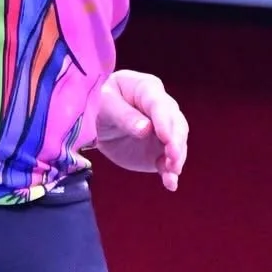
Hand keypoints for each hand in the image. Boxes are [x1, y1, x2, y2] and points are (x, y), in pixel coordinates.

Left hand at [94, 69, 187, 189]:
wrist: (94, 120)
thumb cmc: (98, 103)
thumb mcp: (104, 105)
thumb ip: (124, 116)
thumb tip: (146, 129)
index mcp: (147, 88)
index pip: (160, 105)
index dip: (164, 121)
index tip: (166, 137)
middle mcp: (162, 108)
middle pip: (176, 124)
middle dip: (176, 142)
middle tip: (173, 158)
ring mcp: (163, 130)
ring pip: (177, 143)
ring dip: (176, 159)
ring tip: (172, 173)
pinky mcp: (159, 150)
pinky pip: (167, 161)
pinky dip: (170, 173)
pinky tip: (170, 184)